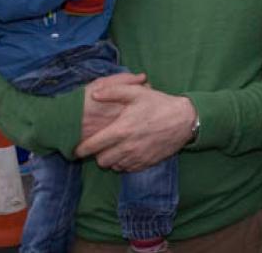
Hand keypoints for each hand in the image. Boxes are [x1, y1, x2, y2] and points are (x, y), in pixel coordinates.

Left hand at [74, 81, 195, 171]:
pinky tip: (128, 151)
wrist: (184, 120)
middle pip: (101, 160)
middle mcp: (127, 147)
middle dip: (98, 154)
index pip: (93, 145)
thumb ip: (113, 91)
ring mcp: (138, 157)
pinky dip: (124, 163)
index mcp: (121, 130)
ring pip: (114, 166)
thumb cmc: (159, 104)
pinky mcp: (147, 163)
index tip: (76, 149)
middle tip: (101, 144)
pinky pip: (128, 169)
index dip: (81, 149)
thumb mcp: (137, 92)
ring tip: (115, 147)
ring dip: (111, 159)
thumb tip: (94, 94)